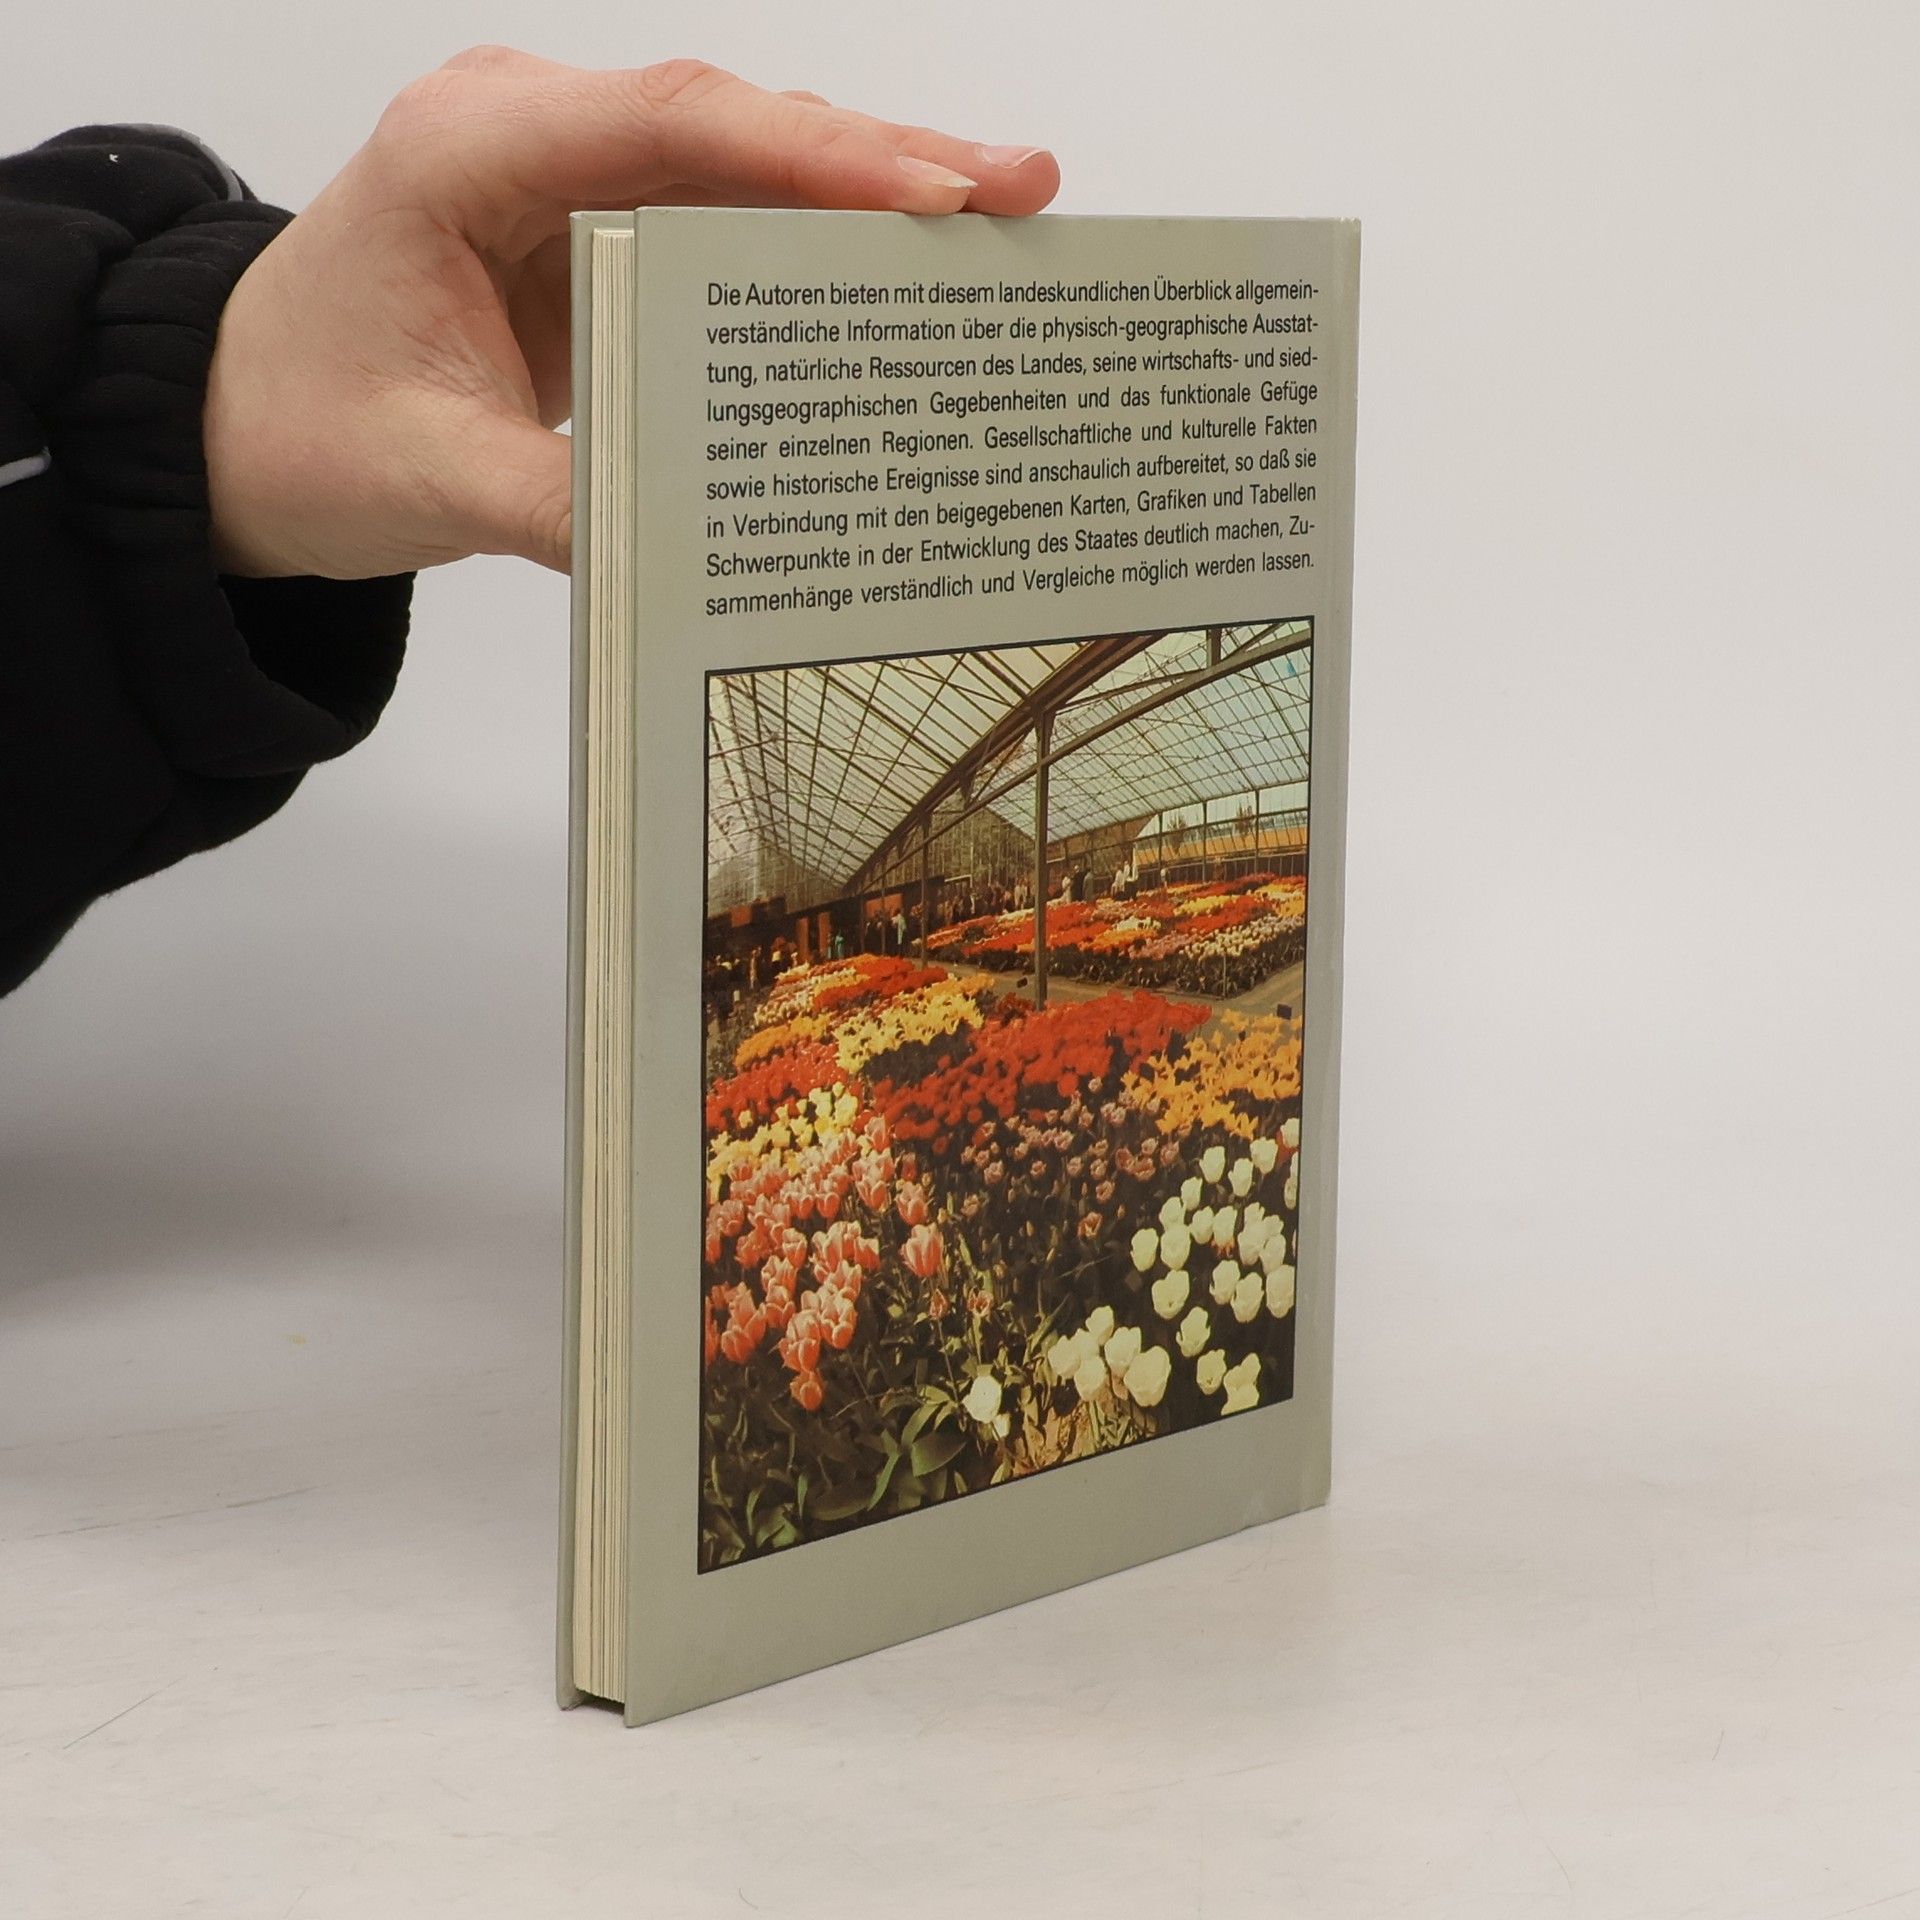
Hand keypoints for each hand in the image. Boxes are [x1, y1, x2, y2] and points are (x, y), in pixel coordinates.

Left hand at [202, 48, 1058, 578]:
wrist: (235, 431)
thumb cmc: (300, 424)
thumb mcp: (425, 476)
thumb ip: (558, 506)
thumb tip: (702, 551)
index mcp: (466, 152)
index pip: (667, 124)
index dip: (810, 153)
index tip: (929, 190)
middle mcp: (528, 136)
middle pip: (732, 128)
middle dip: (880, 160)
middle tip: (1016, 195)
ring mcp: (569, 178)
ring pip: (743, 166)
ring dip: (867, 196)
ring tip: (996, 224)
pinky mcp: (597, 235)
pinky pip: (723, 225)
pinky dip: (812, 250)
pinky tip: (899, 273)